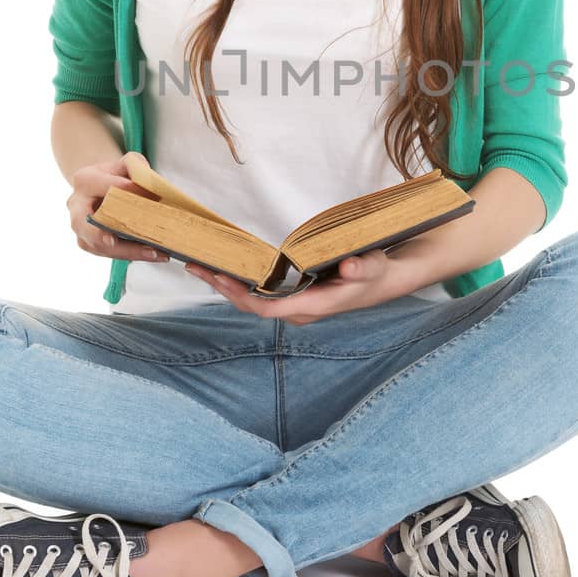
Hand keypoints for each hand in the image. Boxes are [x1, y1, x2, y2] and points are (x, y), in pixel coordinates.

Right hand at [68, 152, 170, 262]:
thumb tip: (147, 183)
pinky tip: (154, 254)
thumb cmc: (118, 175)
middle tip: (112, 240)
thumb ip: (136, 166)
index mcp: (84, 180)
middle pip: (82, 223)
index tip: (144, 193)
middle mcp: (76, 205)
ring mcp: (81, 228)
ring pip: (98, 245)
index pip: (100, 185)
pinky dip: (131, 255)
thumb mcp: (127, 163)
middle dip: (96, 233)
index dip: (121, 188)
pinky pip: (108, 253)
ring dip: (126, 251)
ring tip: (154, 252)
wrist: (104, 189)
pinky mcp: (90, 243)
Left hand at [182, 248, 408, 324]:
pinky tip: (225, 269)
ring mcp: (293, 305)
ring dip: (227, 285)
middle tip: (196, 266)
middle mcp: (297, 310)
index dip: (243, 294)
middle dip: (224, 288)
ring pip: (252, 300)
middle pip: (251, 305)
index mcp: (311, 306)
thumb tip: (350, 266)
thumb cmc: (374, 273)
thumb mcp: (372, 266)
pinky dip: (240, 282)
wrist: (381, 282)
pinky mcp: (291, 297)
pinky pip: (259, 294)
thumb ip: (361, 267)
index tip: (221, 278)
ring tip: (200, 266)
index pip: (268, 307)